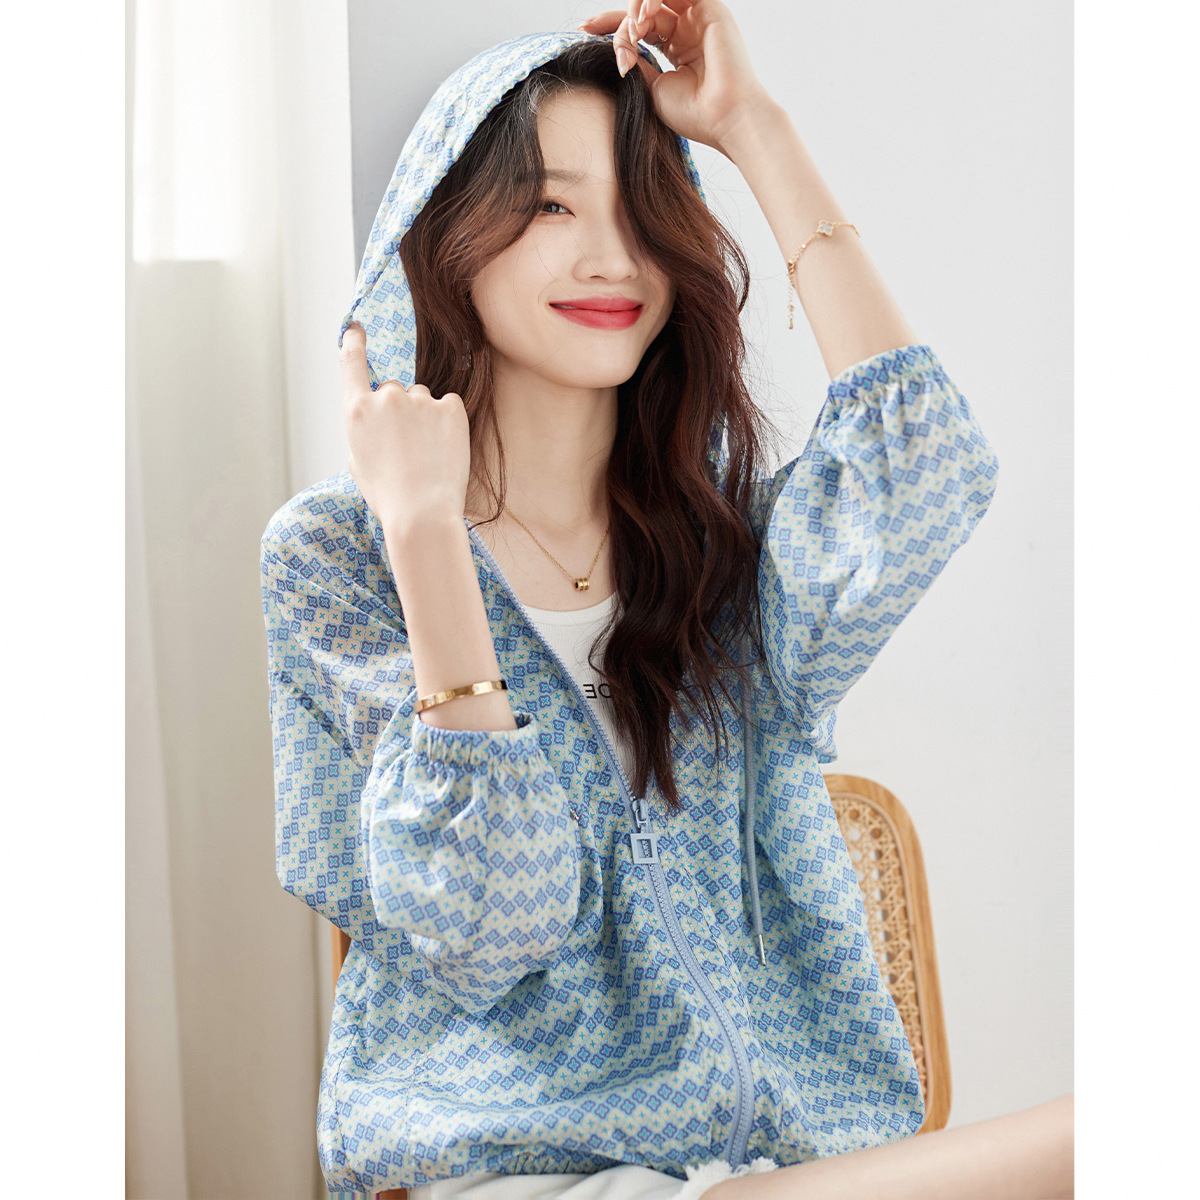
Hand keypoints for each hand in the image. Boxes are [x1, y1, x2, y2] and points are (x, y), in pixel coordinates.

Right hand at [339, 322, 471, 530]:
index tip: (357, 328)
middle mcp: (386, 397)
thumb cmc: (389, 497)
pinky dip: (449, 424)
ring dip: (426, 419)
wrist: (422, 514)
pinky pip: (449, 407)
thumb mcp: (359, 463)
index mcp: (357, 411)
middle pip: (395, 389)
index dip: (354, 342)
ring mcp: (419, 400)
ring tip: (427, 456)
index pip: (352, 363)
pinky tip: (445, 450)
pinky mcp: (450, 407)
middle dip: (402, 411)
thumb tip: (377, 421)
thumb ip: (365, 431)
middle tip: (408, 448)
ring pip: (424, 400)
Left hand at [578, 0, 775, 156]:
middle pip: (643, 12)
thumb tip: (614, 46)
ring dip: (635, 11)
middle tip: (621, 51)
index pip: (639, 27)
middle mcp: (688, 31)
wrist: (724, 118)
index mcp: (677, 50)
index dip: (611, 25)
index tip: (585, 29)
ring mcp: (698, 18)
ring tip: (633, 33)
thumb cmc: (693, 112)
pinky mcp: (710, 8)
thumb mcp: (650, 87)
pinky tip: (642, 19)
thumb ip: (634, 61)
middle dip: (622, 25)